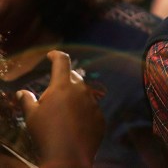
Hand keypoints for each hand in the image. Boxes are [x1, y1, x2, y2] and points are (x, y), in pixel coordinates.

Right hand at [18, 51, 104, 167]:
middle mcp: (82, 90)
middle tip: (54, 87)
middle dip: (64, 78)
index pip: (62, 61)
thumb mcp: (31, 116)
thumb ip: (27, 100)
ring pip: (84, 93)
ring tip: (63, 109)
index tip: (52, 55)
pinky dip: (83, 111)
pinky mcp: (100, 117)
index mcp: (63, 86)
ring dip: (75, 96)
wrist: (69, 156)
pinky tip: (75, 122)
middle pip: (74, 77)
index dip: (56, 55)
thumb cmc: (46, 133)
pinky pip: (91, 109)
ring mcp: (94, 103)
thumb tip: (22, 92)